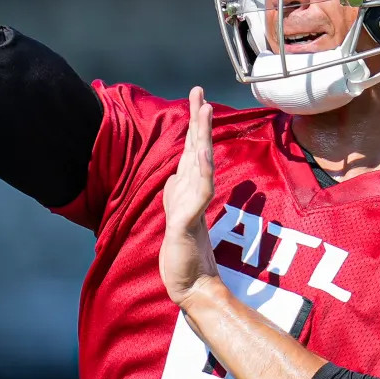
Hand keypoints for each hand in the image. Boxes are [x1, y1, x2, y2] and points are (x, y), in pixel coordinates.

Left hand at [160, 87, 219, 308]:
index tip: (197, 97)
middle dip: (199, 121)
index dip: (195, 124)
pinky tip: (201, 156)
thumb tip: (175, 175)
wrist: (190, 284)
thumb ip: (178, 193)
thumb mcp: (176, 216)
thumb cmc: (184, 254)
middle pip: (199, 151)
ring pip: (201, 167)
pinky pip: (198, 195)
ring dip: (202, 139)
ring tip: (203, 113)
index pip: (193, 150)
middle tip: (200, 94)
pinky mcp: (189, 223)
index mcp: (189, 190)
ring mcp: (193, 207)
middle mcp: (194, 194)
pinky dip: (201, 174)